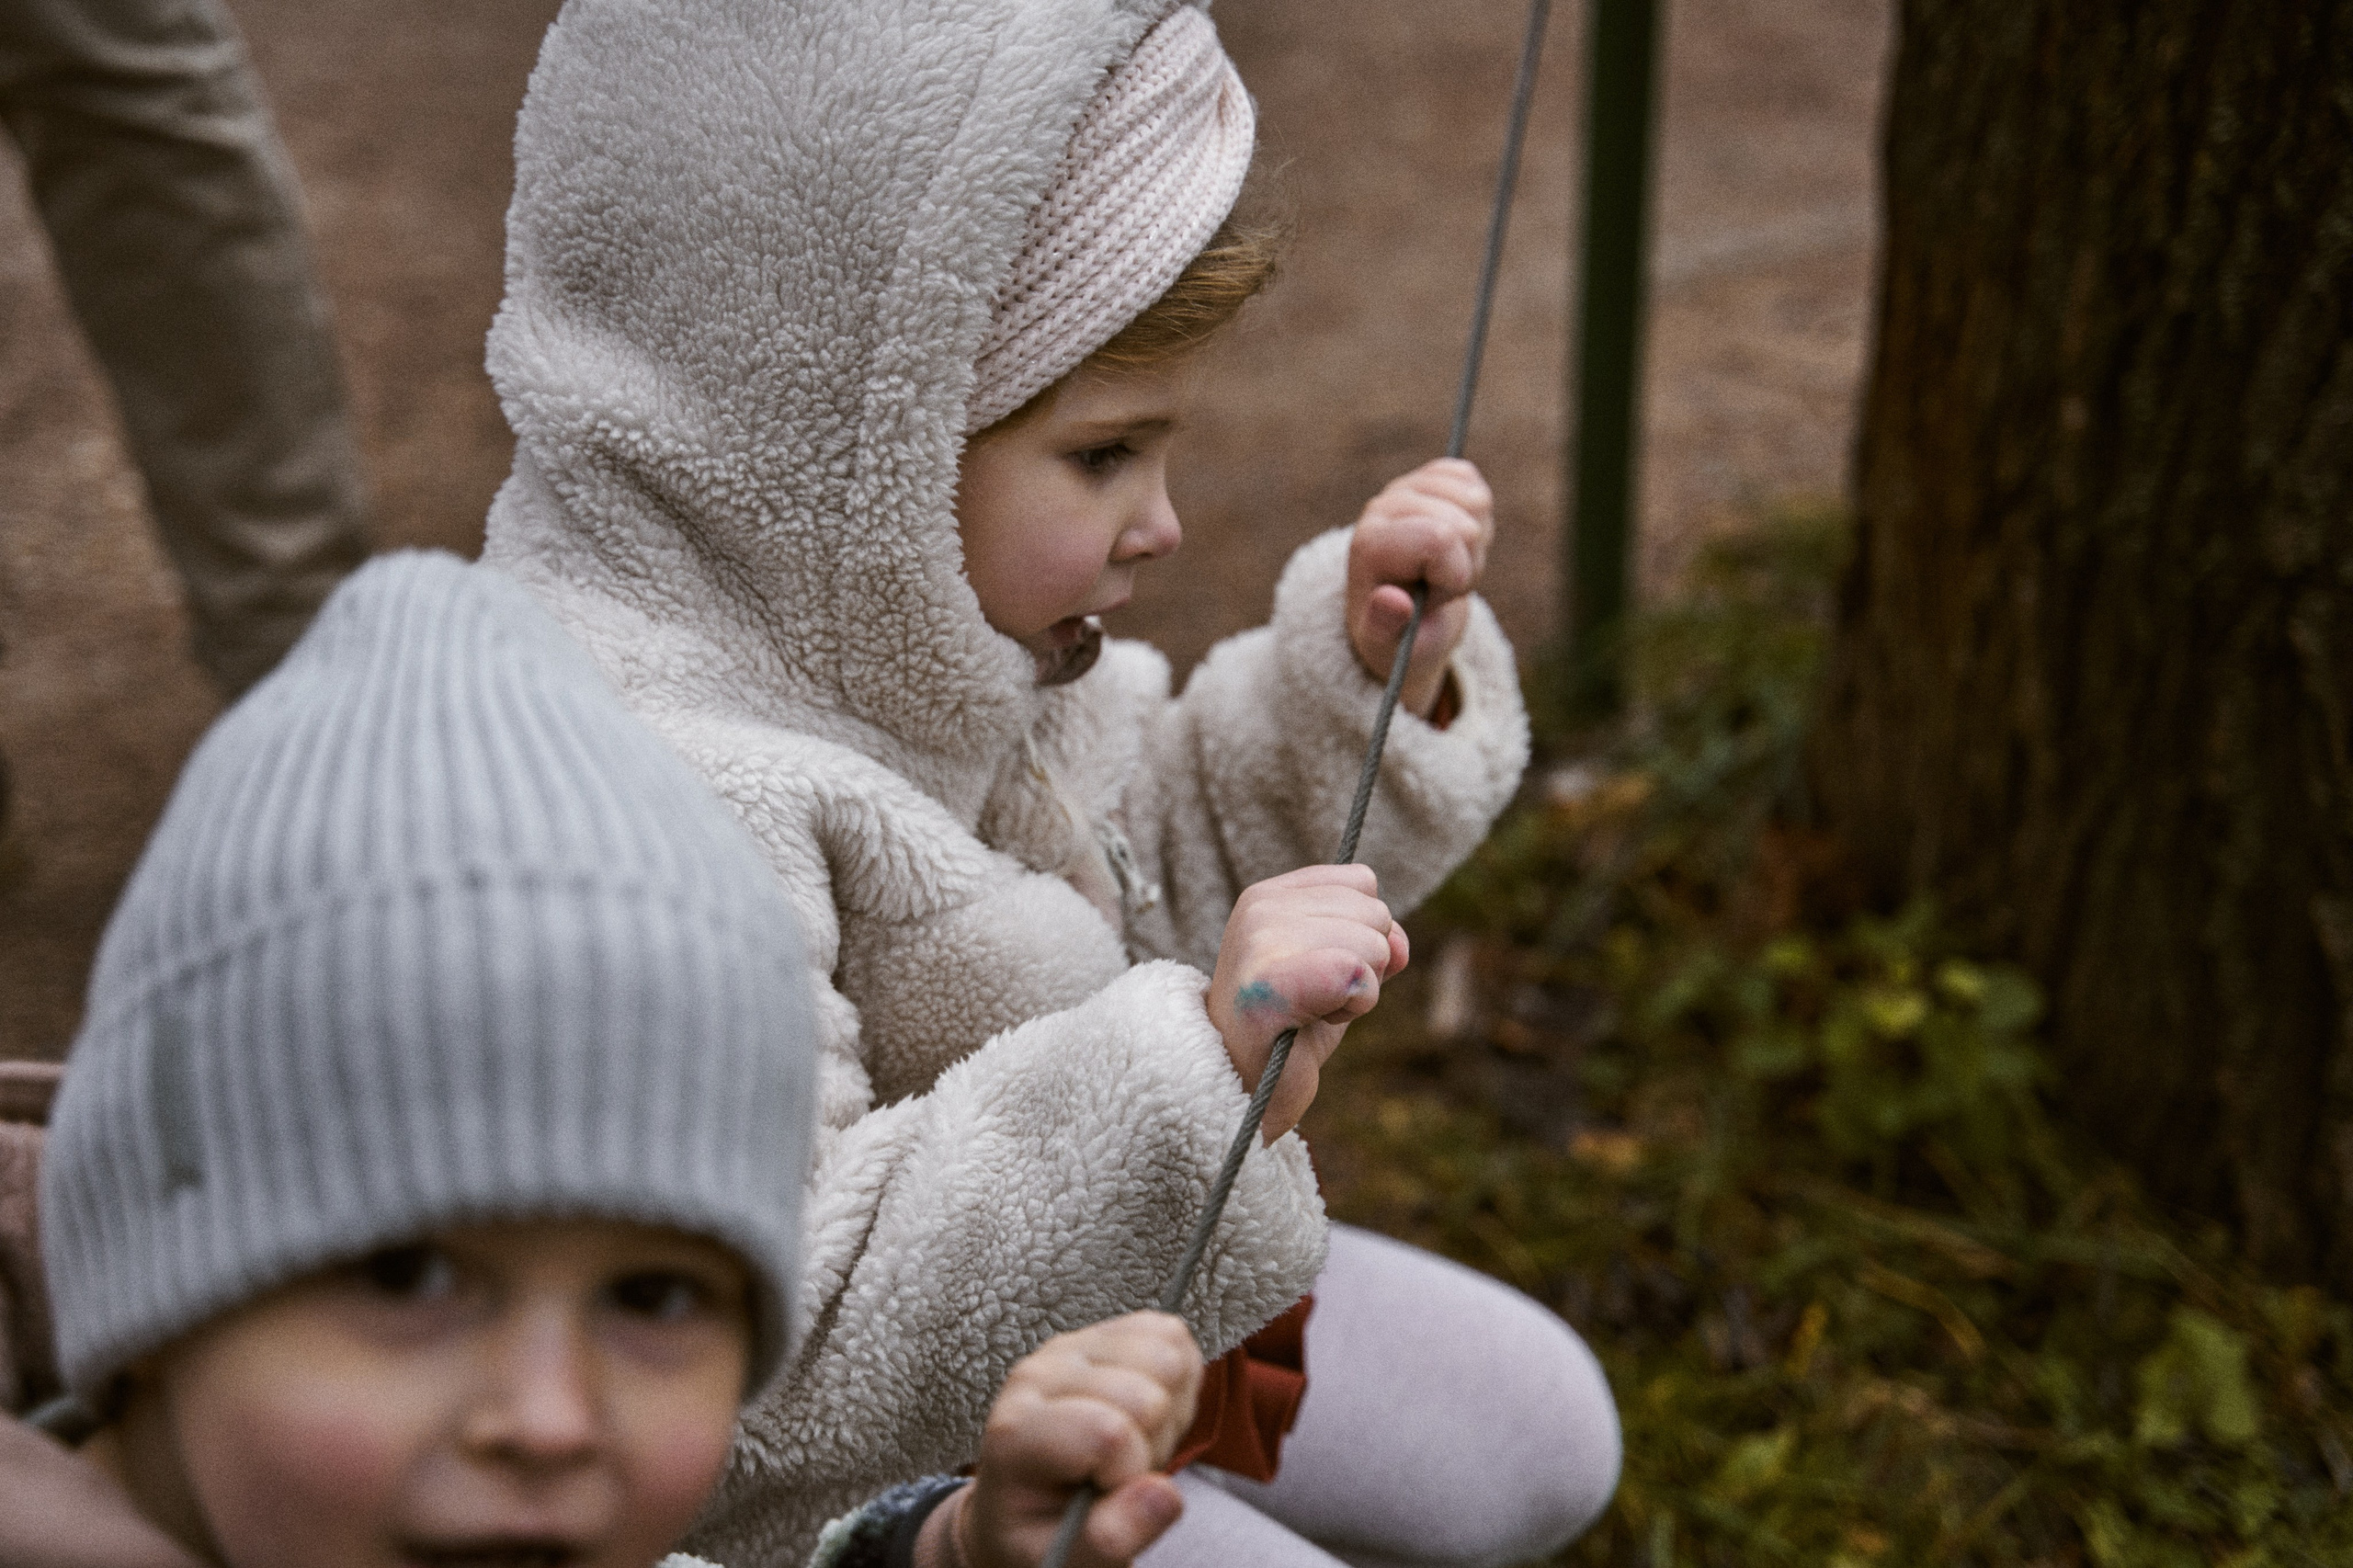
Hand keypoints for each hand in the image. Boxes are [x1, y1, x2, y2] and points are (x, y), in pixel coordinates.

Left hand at [940, 1313, 1205, 1567]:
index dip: (1130, 1474)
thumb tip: (1163, 1496)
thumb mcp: (1066, 1560)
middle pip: (1146, 1393)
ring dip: (1168, 1410)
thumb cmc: (1043, 1535)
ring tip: (1133, 1444)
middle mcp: (1037, 1375)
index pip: (1108, 1432)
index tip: (1106, 1496)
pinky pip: (1172, 1334)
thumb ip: (1109, 1539)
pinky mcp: (1103, 1332)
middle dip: (1152, 1445)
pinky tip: (1145, 1414)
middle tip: (1122, 1473)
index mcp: (1017, 1434)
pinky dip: (1178, 1379)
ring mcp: (1070, 1346)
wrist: (1027, 1504)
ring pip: (1166, 1356)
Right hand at [1207, 865, 1407, 1142]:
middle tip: (1314, 1000)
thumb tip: (1397, 943)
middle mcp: (1259, 909)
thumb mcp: (1337, 968)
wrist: (1246, 1092)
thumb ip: (1371, 938)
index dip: (1360, 932)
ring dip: (1358, 992)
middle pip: (1375, 912)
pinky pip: (1357, 975)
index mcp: (1267, 895)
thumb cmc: (1291, 1028)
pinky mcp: (1270, 985)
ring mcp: (1260, 944)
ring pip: (1374, 945)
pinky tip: (1314, 1023)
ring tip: (1309, 1013)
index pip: (1361, 881)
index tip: (1317, 971)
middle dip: (1364, 964)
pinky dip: (1354, 1007)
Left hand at [1345, 458, 1493, 717]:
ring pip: (1476, 501)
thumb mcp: (1391, 645)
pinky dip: (1477, 515)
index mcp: (1371, 546)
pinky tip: (1455, 541)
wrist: (1406, 617)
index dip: (1453, 577)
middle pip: (1464, 525)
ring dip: (1474, 543)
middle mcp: (1383, 509)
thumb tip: (1392, 601)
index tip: (1429, 598)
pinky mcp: (1428, 477)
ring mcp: (1405, 488)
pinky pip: (1472, 482)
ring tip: (1445, 566)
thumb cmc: (1400, 635)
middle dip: (1466, 565)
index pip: (1440, 538)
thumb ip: (1387, 626)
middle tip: (1437, 585)